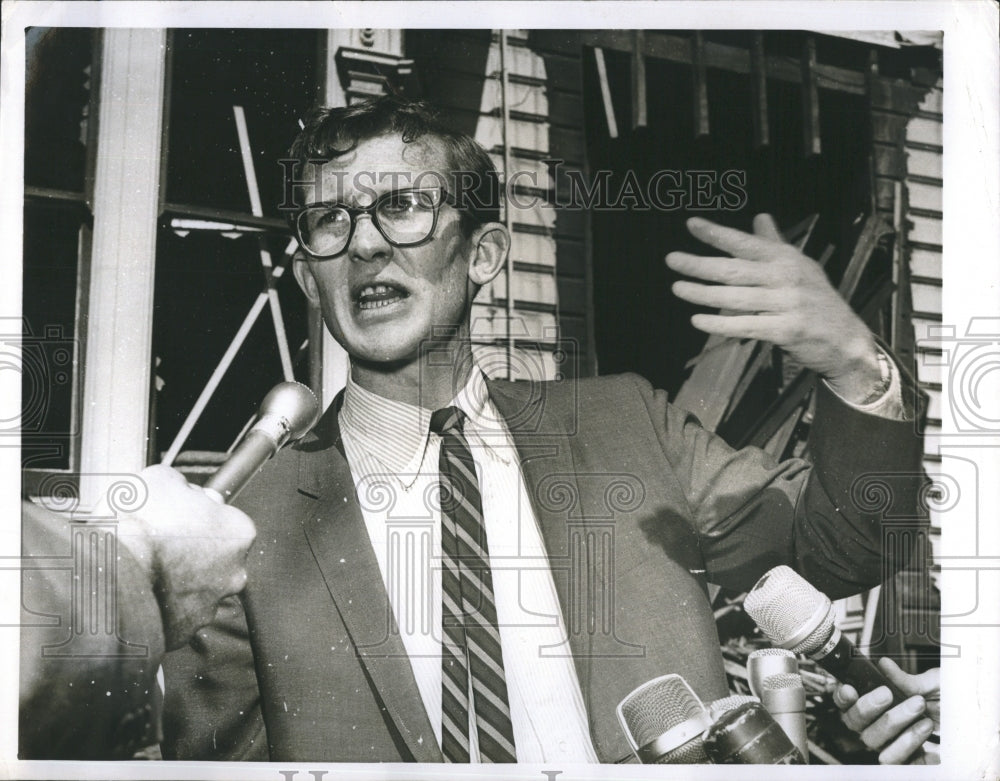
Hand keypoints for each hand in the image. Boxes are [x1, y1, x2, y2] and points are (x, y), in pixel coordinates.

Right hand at [116, 465, 256, 648]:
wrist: (112, 578)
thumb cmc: (139, 528)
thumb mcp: (159, 480)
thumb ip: (180, 485)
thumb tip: (179, 489)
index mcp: (238, 533)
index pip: (224, 519)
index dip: (197, 514)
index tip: (178, 515)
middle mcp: (234, 572)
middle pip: (213, 556)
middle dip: (189, 550)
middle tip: (157, 542)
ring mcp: (211, 605)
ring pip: (195, 587)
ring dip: (174, 579)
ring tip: (142, 568)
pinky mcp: (185, 631)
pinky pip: (174, 614)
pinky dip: (159, 605)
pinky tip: (138, 592)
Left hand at [666, 214, 882, 403]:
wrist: (847, 339)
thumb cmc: (817, 300)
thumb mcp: (800, 266)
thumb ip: (774, 244)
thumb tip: (759, 216)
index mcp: (786, 258)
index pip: (746, 242)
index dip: (717, 234)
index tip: (691, 225)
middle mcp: (787, 277)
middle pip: (734, 269)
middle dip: (700, 264)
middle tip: (672, 260)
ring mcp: (788, 304)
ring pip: (736, 298)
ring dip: (703, 294)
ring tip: (677, 288)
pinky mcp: (787, 330)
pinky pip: (746, 326)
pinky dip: (720, 324)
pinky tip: (698, 320)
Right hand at [832, 658, 939, 763]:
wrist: (970, 723)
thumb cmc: (946, 701)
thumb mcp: (929, 684)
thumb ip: (904, 679)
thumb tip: (884, 665)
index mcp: (874, 703)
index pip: (845, 703)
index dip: (841, 697)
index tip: (850, 688)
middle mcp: (876, 725)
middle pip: (854, 722)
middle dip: (869, 706)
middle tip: (888, 693)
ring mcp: (888, 744)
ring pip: (874, 741)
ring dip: (896, 724)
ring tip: (920, 711)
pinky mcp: (906, 761)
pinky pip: (896, 761)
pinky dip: (910, 745)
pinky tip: (925, 729)